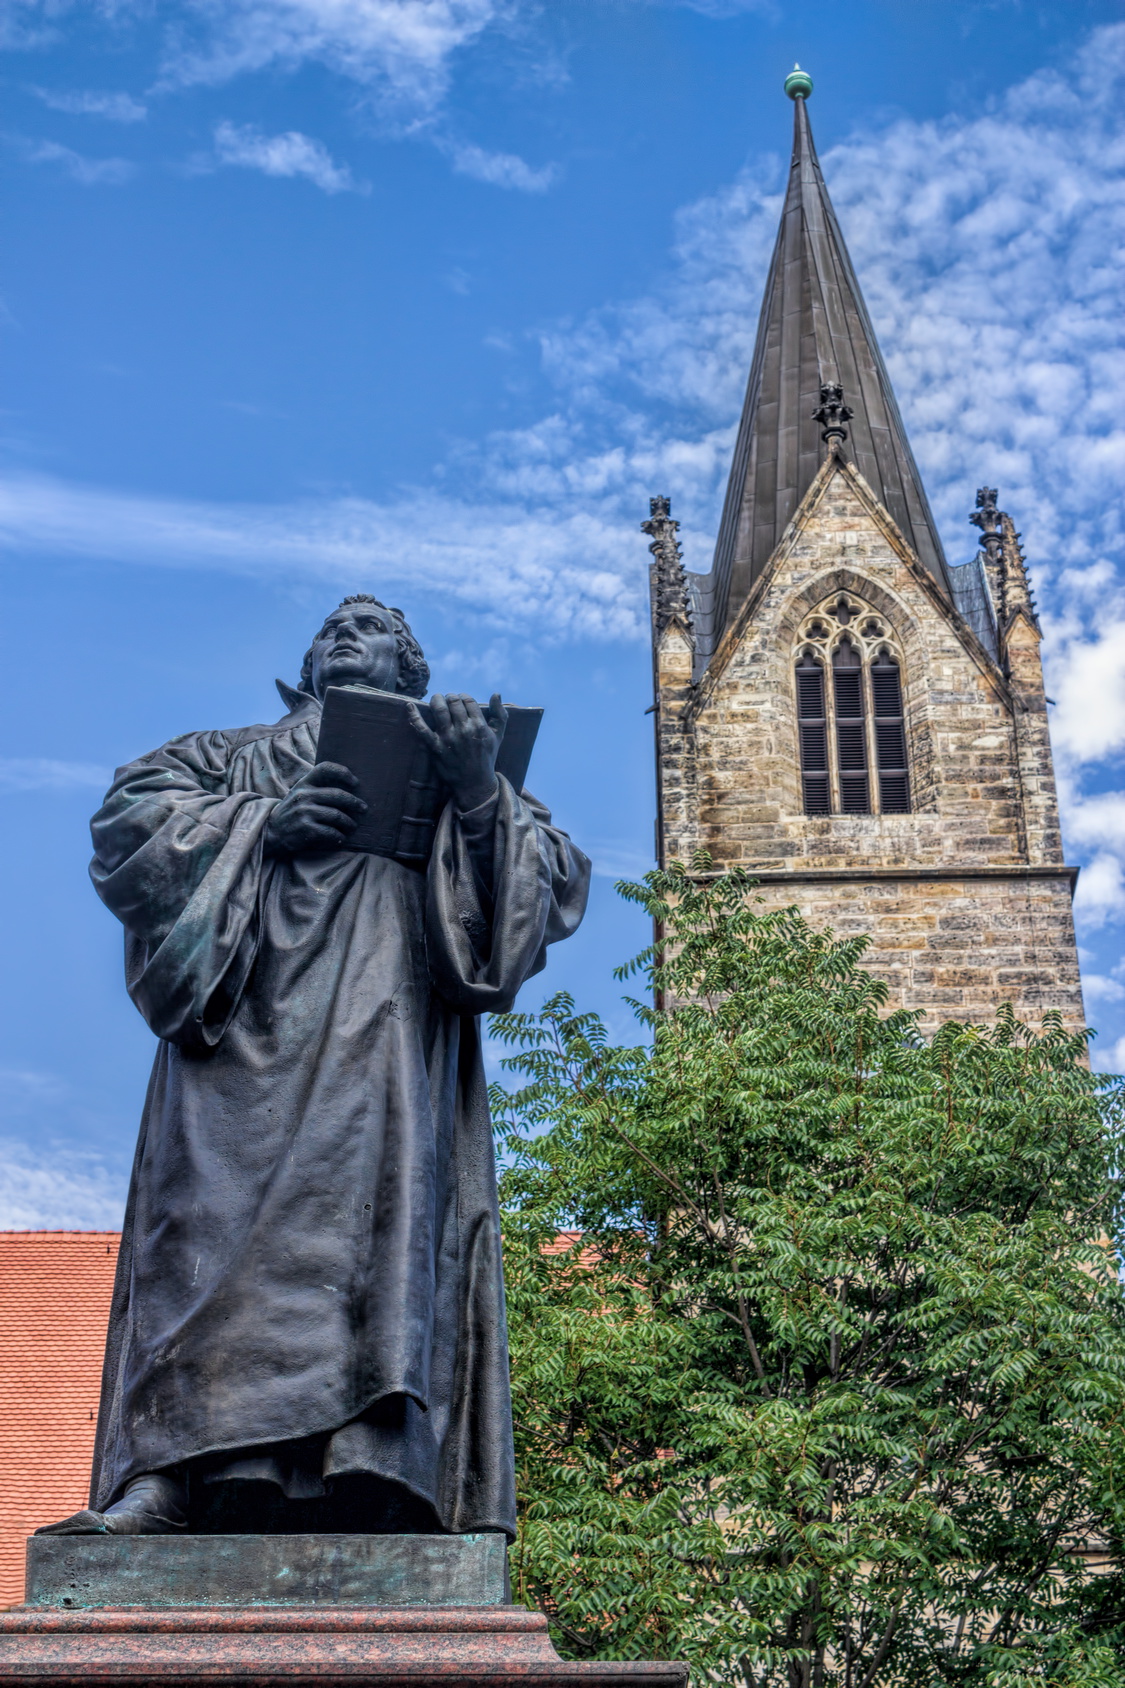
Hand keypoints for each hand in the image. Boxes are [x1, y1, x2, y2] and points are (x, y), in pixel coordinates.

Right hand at [265, 763, 365, 855]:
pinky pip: (331, 832)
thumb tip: (349, 787)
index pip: (325, 768)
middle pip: (338, 795)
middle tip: (364, 809)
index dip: (343, 773)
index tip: (355, 783)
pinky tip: (340, 838)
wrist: (271, 832)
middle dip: (355, 803)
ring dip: (349, 823)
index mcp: (304, 783)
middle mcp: (304, 795)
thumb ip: (317, 787)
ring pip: (337, 815)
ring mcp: (304, 812)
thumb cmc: (292, 811)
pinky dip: (339, 836)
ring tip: (352, 826)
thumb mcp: (299, 793)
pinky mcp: (306, 829)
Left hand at [408, 693, 506, 811]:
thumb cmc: (486, 757)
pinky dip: (414, 716)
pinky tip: (409, 706)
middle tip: (448, 701)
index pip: (468, 700)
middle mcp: (464, 730)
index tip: (460, 701)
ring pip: (439, 709)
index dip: (463, 696)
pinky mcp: (435, 747)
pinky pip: (422, 729)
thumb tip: (496, 693)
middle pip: (453, 702)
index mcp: (479, 725)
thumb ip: (500, 714)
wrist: (475, 783)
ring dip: (436, 700)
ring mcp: (448, 738)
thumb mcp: (498, 736)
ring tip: (436, 700)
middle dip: (450, 697)